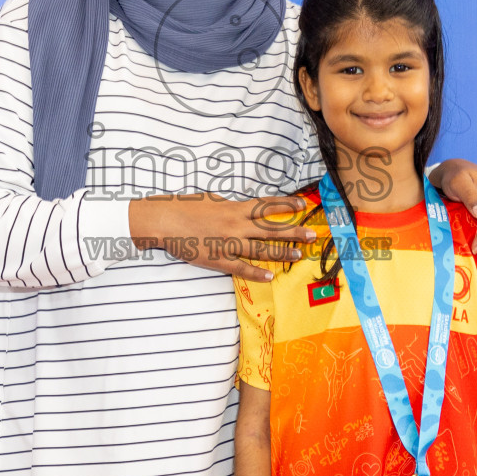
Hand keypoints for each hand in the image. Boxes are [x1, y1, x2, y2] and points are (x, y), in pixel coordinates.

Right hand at [128, 194, 316, 281]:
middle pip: (271, 228)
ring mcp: (229, 243)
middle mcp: (236, 224)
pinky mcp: (219, 259)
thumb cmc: (185, 207)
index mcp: (235, 208)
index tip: (304, 204)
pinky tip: (270, 276)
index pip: (267, 205)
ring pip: (261, 249)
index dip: (287, 204)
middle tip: (311, 234)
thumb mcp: (211, 199)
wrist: (165, 220)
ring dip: (281, 252)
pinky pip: (241, 268)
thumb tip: (239, 205)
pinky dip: (256, 273)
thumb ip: (228, 204)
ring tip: (297, 255)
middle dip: (293, 231)